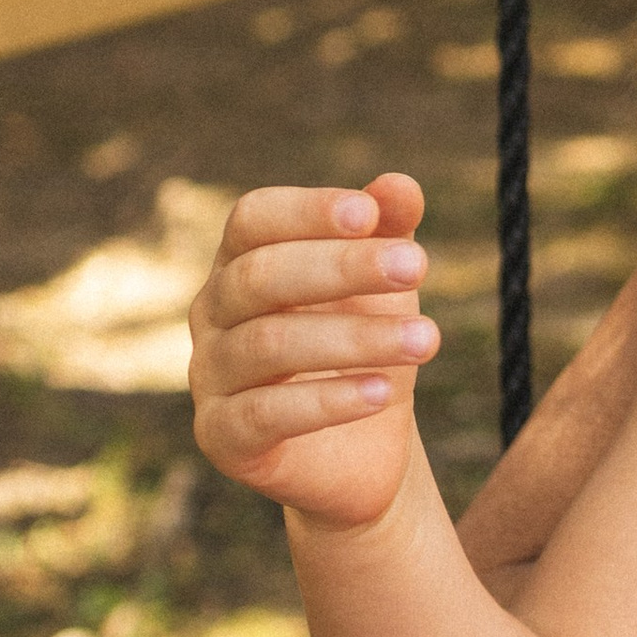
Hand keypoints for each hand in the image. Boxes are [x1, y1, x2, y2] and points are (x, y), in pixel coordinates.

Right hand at [189, 177, 440, 531]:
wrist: (363, 450)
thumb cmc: (363, 349)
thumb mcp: (386, 288)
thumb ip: (390, 233)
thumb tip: (400, 185)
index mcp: (239, 263)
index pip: (252, 219)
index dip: (307, 211)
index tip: (372, 213)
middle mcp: (211, 314)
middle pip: (259, 276)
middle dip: (342, 268)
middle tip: (419, 267)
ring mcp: (209, 377)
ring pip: (269, 344)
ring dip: (355, 338)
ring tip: (427, 340)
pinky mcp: (222, 438)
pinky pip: (264, 414)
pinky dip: (327, 401)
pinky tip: (383, 393)